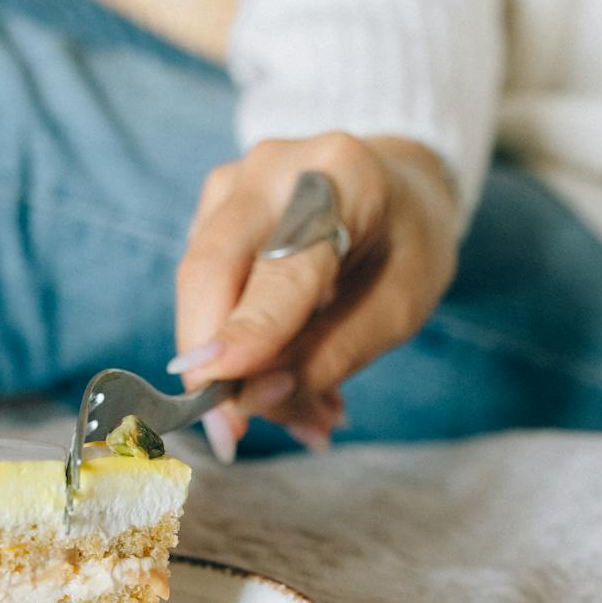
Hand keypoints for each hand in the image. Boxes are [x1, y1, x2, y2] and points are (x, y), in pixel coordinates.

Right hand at [171, 132, 458, 458]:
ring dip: (228, 364)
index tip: (227, 395)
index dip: (250, 334)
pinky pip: (201, 291)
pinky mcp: (208, 212)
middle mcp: (272, 167)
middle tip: (231, 435)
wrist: (396, 187)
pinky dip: (232, 347)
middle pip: (210, 268)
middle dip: (211, 360)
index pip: (282, 266)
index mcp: (341, 176)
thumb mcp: (400, 307)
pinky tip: (279, 376)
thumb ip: (332, 353)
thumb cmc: (405, 246)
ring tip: (295, 412)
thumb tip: (256, 399)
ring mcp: (230, 184)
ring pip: (196, 287)